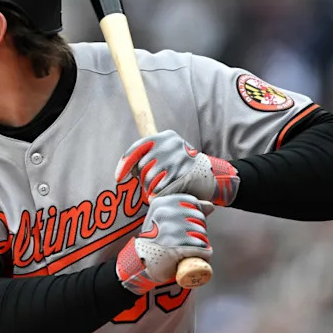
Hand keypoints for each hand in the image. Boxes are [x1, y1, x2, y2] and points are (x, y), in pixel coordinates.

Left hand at [115, 130, 238, 205]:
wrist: (214, 176)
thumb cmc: (184, 167)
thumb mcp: (169, 153)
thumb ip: (150, 156)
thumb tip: (127, 168)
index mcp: (165, 136)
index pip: (137, 148)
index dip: (125, 164)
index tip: (118, 178)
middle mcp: (171, 144)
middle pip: (142, 168)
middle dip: (143, 180)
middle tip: (154, 184)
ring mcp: (177, 159)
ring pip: (149, 180)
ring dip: (151, 189)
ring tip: (163, 189)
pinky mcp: (182, 175)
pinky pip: (159, 190)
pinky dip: (159, 196)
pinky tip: (167, 194)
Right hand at [115, 193, 212, 293]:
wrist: (141, 260)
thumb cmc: (155, 238)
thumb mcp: (165, 218)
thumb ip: (186, 209)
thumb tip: (210, 205)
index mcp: (161, 203)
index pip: (192, 202)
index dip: (195, 214)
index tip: (188, 224)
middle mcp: (165, 214)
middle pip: (199, 218)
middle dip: (199, 230)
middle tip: (188, 239)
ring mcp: (170, 231)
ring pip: (201, 234)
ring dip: (201, 243)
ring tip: (190, 248)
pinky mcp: (176, 247)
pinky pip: (202, 248)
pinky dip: (204, 254)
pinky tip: (197, 256)